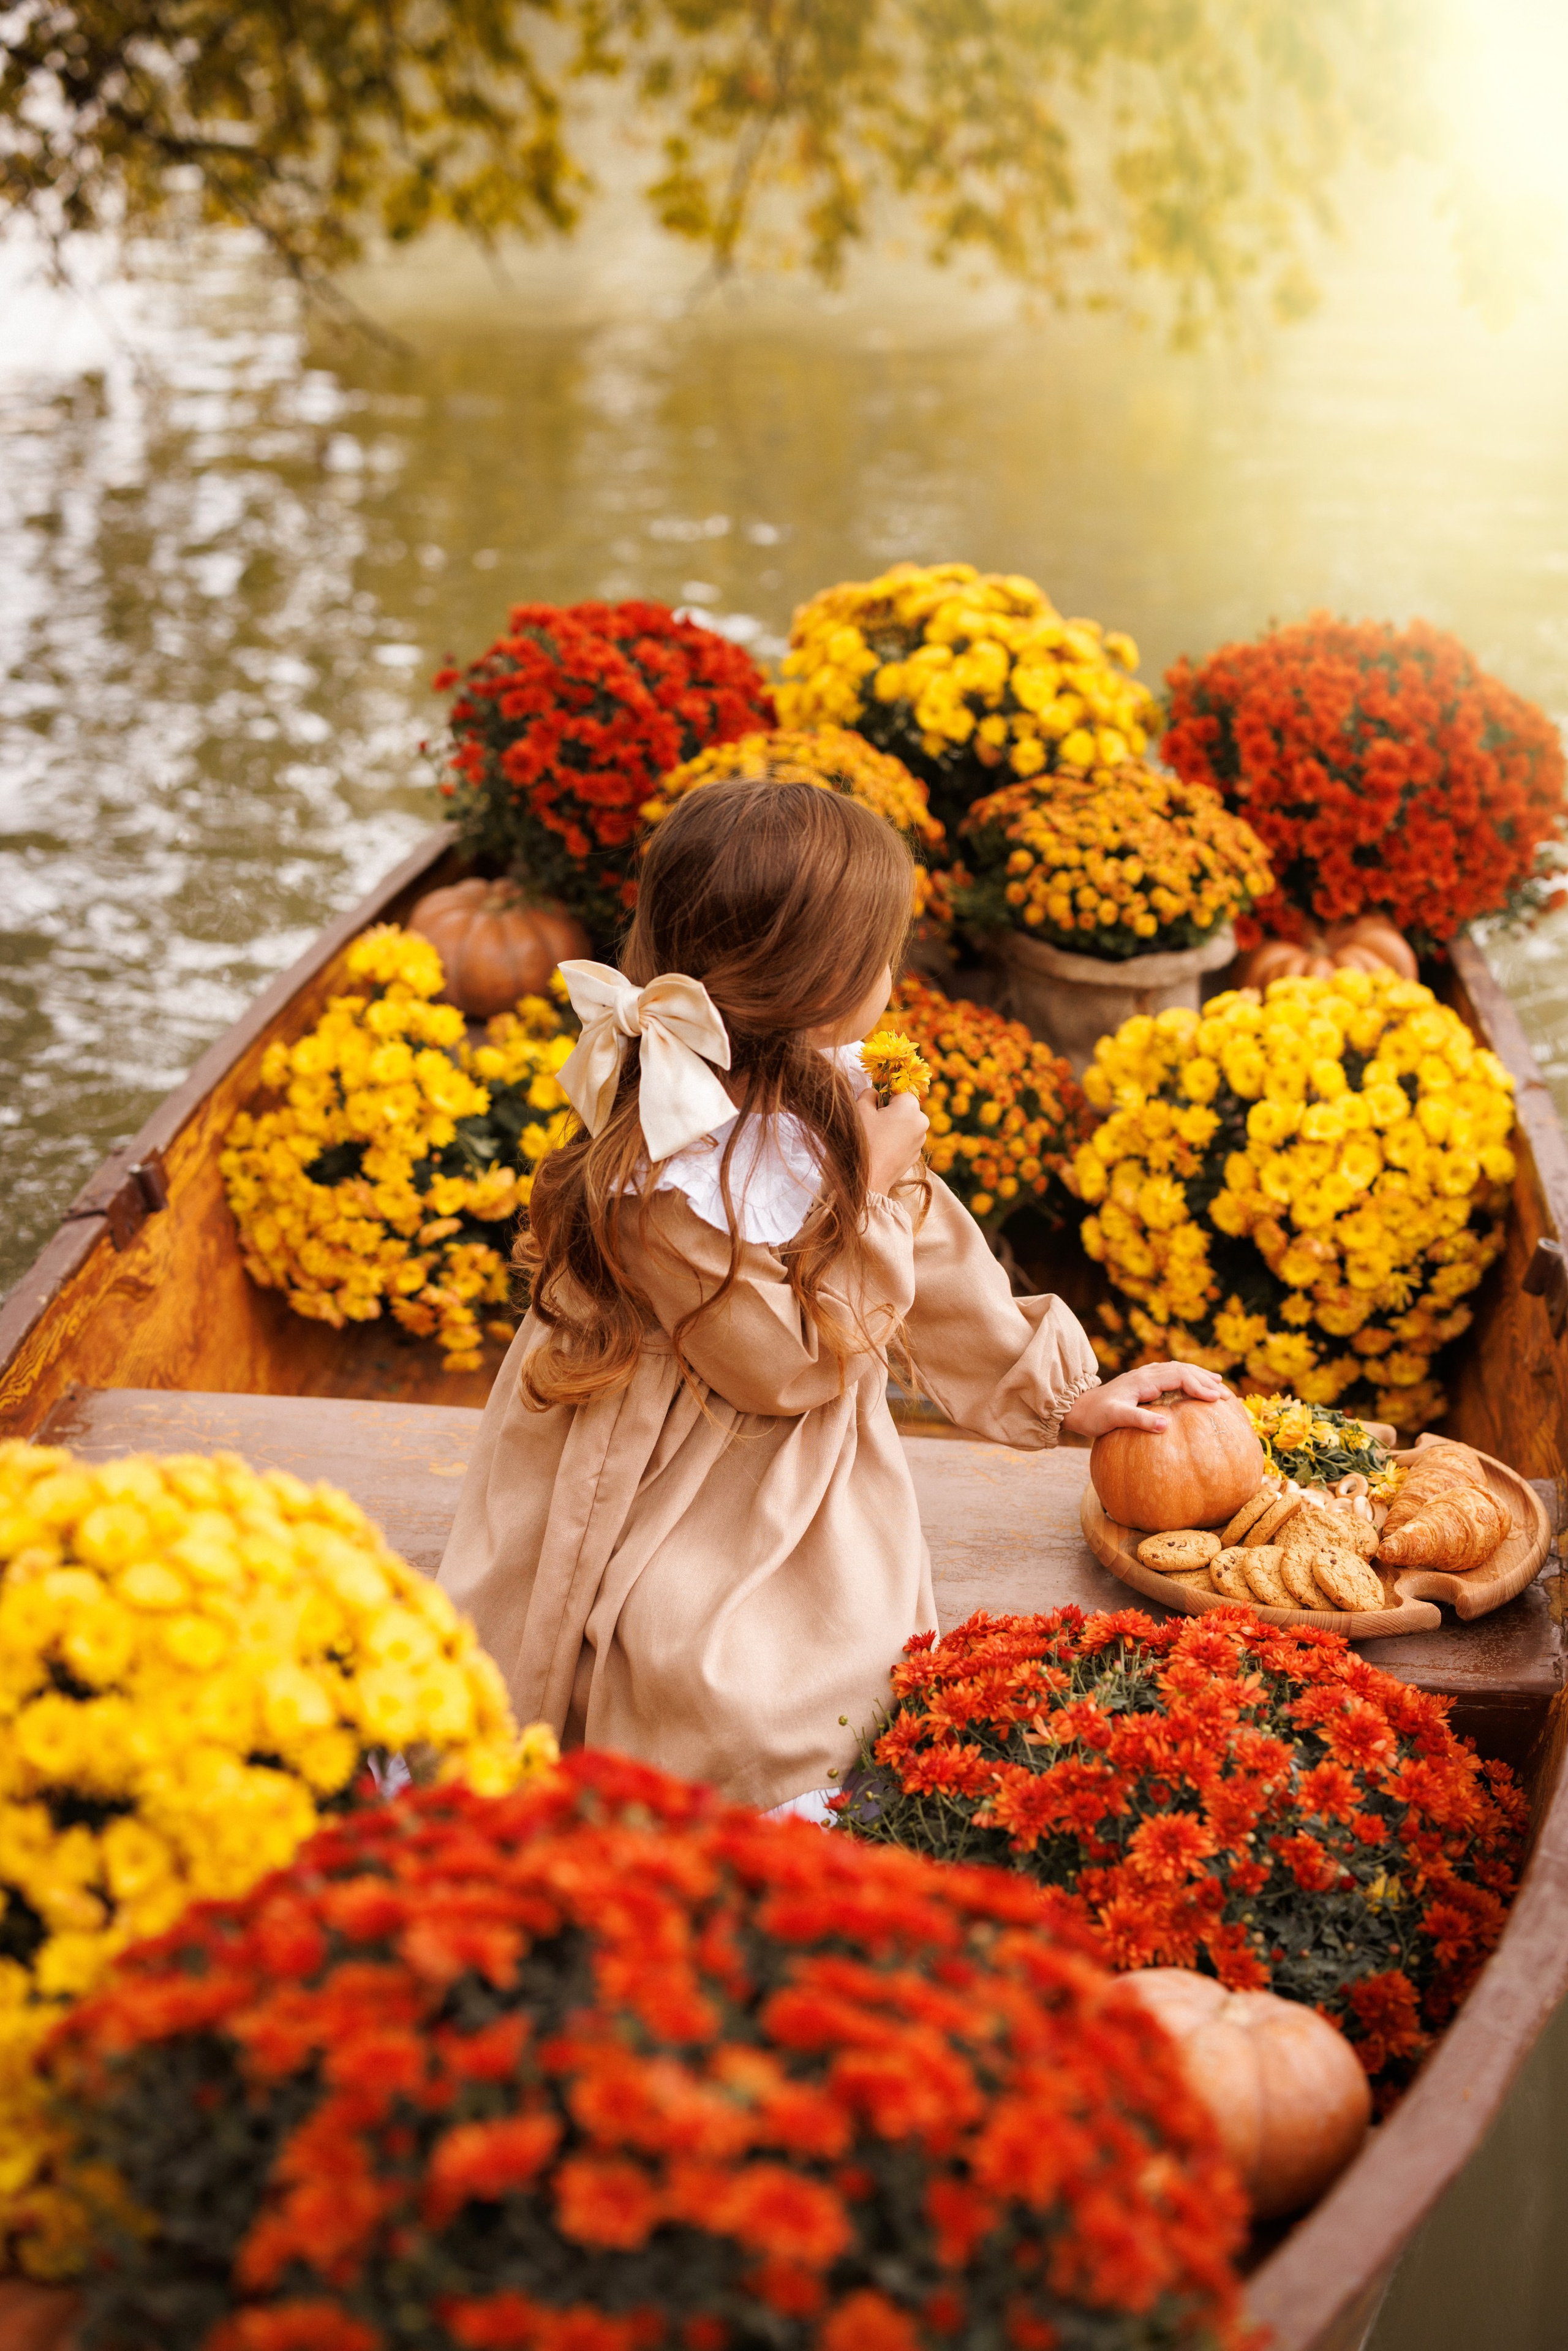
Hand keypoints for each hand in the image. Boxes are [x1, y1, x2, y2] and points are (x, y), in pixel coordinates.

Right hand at [856, 1089, 928, 1195]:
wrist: (869, 1178)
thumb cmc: (864, 1140)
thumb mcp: (861, 1109)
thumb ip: (869, 1094)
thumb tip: (875, 1093)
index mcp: (910, 1106)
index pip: (897, 1090)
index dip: (883, 1096)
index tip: (873, 1107)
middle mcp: (922, 1121)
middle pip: (903, 1107)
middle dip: (889, 1111)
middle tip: (872, 1123)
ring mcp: (920, 1140)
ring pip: (905, 1124)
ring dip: (893, 1126)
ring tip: (876, 1138)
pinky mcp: (915, 1155)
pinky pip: (905, 1140)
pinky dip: (895, 1140)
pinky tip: (881, 1149)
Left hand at [1061, 1359, 1226, 1438]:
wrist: (1077, 1407)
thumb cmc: (1095, 1415)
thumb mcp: (1114, 1419)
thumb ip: (1138, 1420)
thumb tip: (1166, 1425)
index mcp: (1143, 1380)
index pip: (1179, 1376)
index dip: (1199, 1386)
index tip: (1216, 1398)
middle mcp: (1147, 1373)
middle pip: (1183, 1369)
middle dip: (1205, 1379)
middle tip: (1226, 1393)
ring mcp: (1145, 1376)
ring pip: (1178, 1370)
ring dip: (1199, 1376)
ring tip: (1218, 1384)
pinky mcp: (1143, 1383)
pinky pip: (1171, 1376)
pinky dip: (1187, 1379)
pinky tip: (1194, 1388)